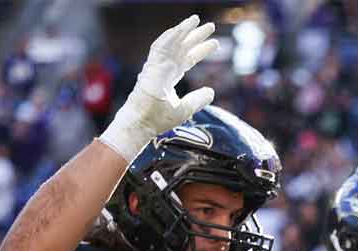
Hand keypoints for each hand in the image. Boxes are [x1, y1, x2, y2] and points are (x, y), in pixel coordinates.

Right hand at [99, 15, 218, 161]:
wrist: (142, 123)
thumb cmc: (159, 119)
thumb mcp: (185, 109)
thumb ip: (198, 99)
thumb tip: (211, 91)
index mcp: (170, 76)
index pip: (188, 59)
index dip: (201, 50)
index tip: (215, 43)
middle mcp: (163, 68)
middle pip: (182, 47)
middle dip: (196, 36)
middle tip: (210, 26)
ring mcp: (156, 66)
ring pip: (171, 43)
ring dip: (183, 30)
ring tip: (197, 20)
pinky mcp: (150, 67)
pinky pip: (160, 47)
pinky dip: (170, 36)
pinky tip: (182, 28)